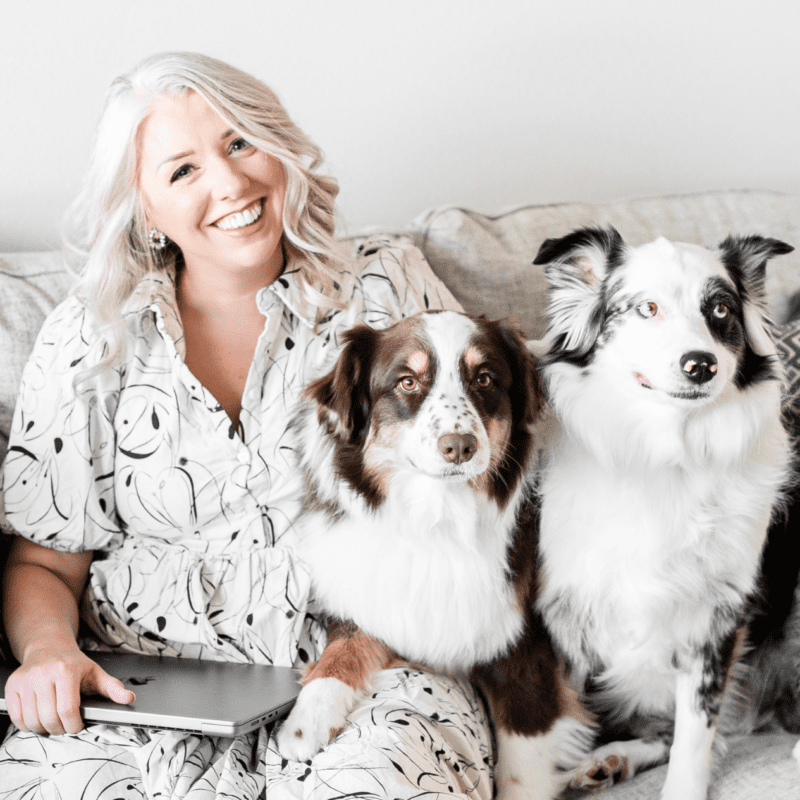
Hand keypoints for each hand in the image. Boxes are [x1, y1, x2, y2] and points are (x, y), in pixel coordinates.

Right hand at [4, 647, 134, 734]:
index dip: (74, 725)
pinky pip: (16, 717)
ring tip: (53, 722)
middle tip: (65, 726)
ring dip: (43, 729)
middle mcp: (43, 674)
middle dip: (59, 729)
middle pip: (49, 719)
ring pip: (32, 721)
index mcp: (66, 671)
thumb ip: (113, 688)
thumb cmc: (74, 663)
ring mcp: (25, 680)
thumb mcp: (95, 673)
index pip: (68, 710)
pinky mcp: (12, 687)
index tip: (77, 726)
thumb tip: (129, 698)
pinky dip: (27, 725)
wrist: (49, 647)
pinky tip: (38, 718)